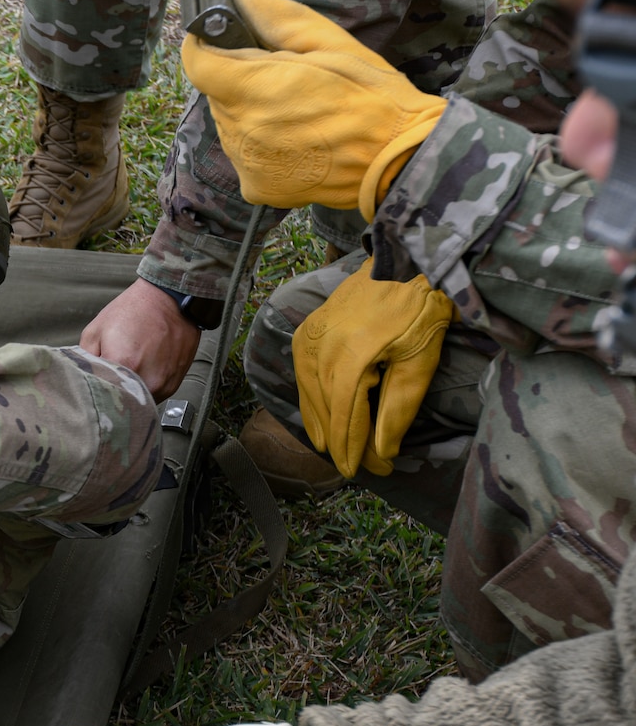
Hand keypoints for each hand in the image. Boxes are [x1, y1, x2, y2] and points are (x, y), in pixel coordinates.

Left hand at [80, 280, 201, 398]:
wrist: (169, 298)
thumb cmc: (133, 310)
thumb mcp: (95, 331)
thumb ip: (84, 360)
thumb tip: (80, 380)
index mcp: (125, 364)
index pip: (100, 395)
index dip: (93, 391)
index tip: (89, 387)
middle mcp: (148, 379)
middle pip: (120, 403)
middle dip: (110, 396)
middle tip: (105, 382)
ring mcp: (163, 384)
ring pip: (137, 403)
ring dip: (128, 395)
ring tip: (125, 374)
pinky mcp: (173, 385)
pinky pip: (152, 397)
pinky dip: (142, 390)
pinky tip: (139, 372)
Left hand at [180, 0, 446, 216]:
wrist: (398, 161)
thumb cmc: (372, 97)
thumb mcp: (330, 44)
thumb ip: (278, 18)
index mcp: (255, 88)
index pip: (197, 62)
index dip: (204, 45)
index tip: (220, 38)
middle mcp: (241, 130)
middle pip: (218, 92)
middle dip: (240, 79)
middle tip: (285, 77)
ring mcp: (246, 162)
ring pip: (231, 123)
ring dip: (251, 111)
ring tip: (297, 110)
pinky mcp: (257, 187)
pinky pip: (244, 155)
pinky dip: (261, 144)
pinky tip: (297, 139)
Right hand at [294, 257, 454, 477]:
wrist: (404, 253)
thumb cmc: (422, 302)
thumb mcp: (421, 357)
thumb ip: (398, 407)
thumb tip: (381, 451)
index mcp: (349, 361)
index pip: (347, 422)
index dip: (360, 452)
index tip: (379, 472)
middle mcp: (319, 352)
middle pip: (326, 414)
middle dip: (345, 444)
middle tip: (366, 466)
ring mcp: (307, 340)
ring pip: (309, 399)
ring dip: (324, 428)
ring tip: (340, 450)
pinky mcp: (306, 332)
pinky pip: (303, 378)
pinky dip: (312, 403)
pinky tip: (320, 419)